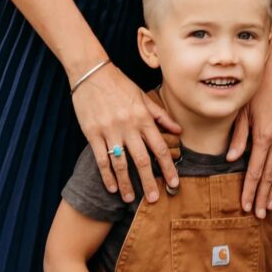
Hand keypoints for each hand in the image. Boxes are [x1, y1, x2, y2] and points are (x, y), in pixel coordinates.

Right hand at [74, 64, 181, 204]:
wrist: (91, 72)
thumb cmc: (119, 84)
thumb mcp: (143, 96)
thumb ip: (161, 115)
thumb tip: (179, 131)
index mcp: (143, 118)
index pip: (159, 148)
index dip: (167, 167)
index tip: (173, 183)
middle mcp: (129, 126)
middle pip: (142, 159)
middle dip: (149, 181)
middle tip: (154, 199)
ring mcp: (110, 130)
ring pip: (120, 163)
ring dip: (126, 183)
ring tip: (130, 199)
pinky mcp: (92, 133)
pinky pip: (101, 158)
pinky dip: (107, 175)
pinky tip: (111, 187)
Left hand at [227, 54, 271, 218]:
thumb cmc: (256, 88)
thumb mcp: (242, 109)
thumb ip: (238, 136)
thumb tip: (231, 159)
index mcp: (265, 134)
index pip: (256, 170)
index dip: (251, 190)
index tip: (246, 206)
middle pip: (271, 175)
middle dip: (264, 196)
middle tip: (259, 215)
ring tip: (270, 207)